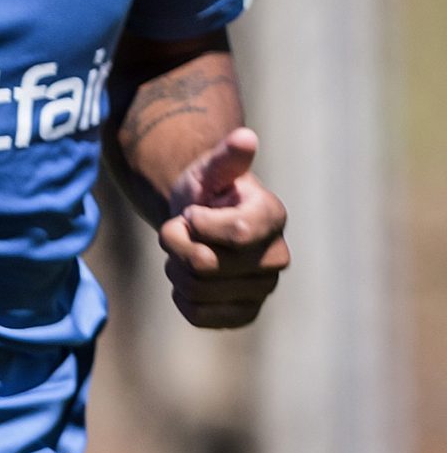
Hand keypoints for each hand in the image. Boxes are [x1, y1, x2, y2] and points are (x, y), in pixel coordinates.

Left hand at [160, 127, 290, 327]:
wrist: (199, 222)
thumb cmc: (206, 191)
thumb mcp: (210, 169)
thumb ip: (226, 158)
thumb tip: (245, 137)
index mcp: (272, 218)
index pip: (235, 233)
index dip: (198, 223)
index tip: (194, 212)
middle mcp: (276, 257)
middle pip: (205, 264)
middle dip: (176, 243)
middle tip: (181, 229)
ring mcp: (263, 289)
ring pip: (196, 290)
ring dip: (175, 267)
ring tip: (184, 250)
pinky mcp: (244, 314)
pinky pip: (199, 315)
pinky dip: (181, 296)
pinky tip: (189, 277)